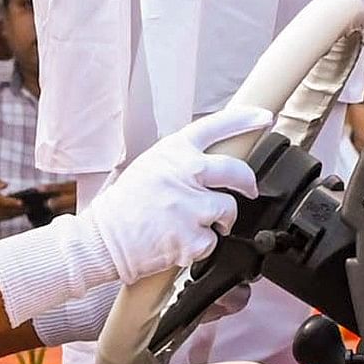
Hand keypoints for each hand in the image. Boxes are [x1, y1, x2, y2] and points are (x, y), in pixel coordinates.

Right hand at [62, 104, 269, 288]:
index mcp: (173, 152)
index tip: (263, 117)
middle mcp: (184, 174)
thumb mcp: (150, 168)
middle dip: (248, 182)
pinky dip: (201, 246)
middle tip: (248, 190)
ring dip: (219, 221)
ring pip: (227, 210)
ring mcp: (190, 206)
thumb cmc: (123, 207)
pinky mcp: (191, 237)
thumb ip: (180, 163)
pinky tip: (179, 243)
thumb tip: (211, 168)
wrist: (101, 241)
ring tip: (195, 226)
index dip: (244, 119)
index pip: (215, 126)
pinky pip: (212, 241)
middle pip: (236, 171)